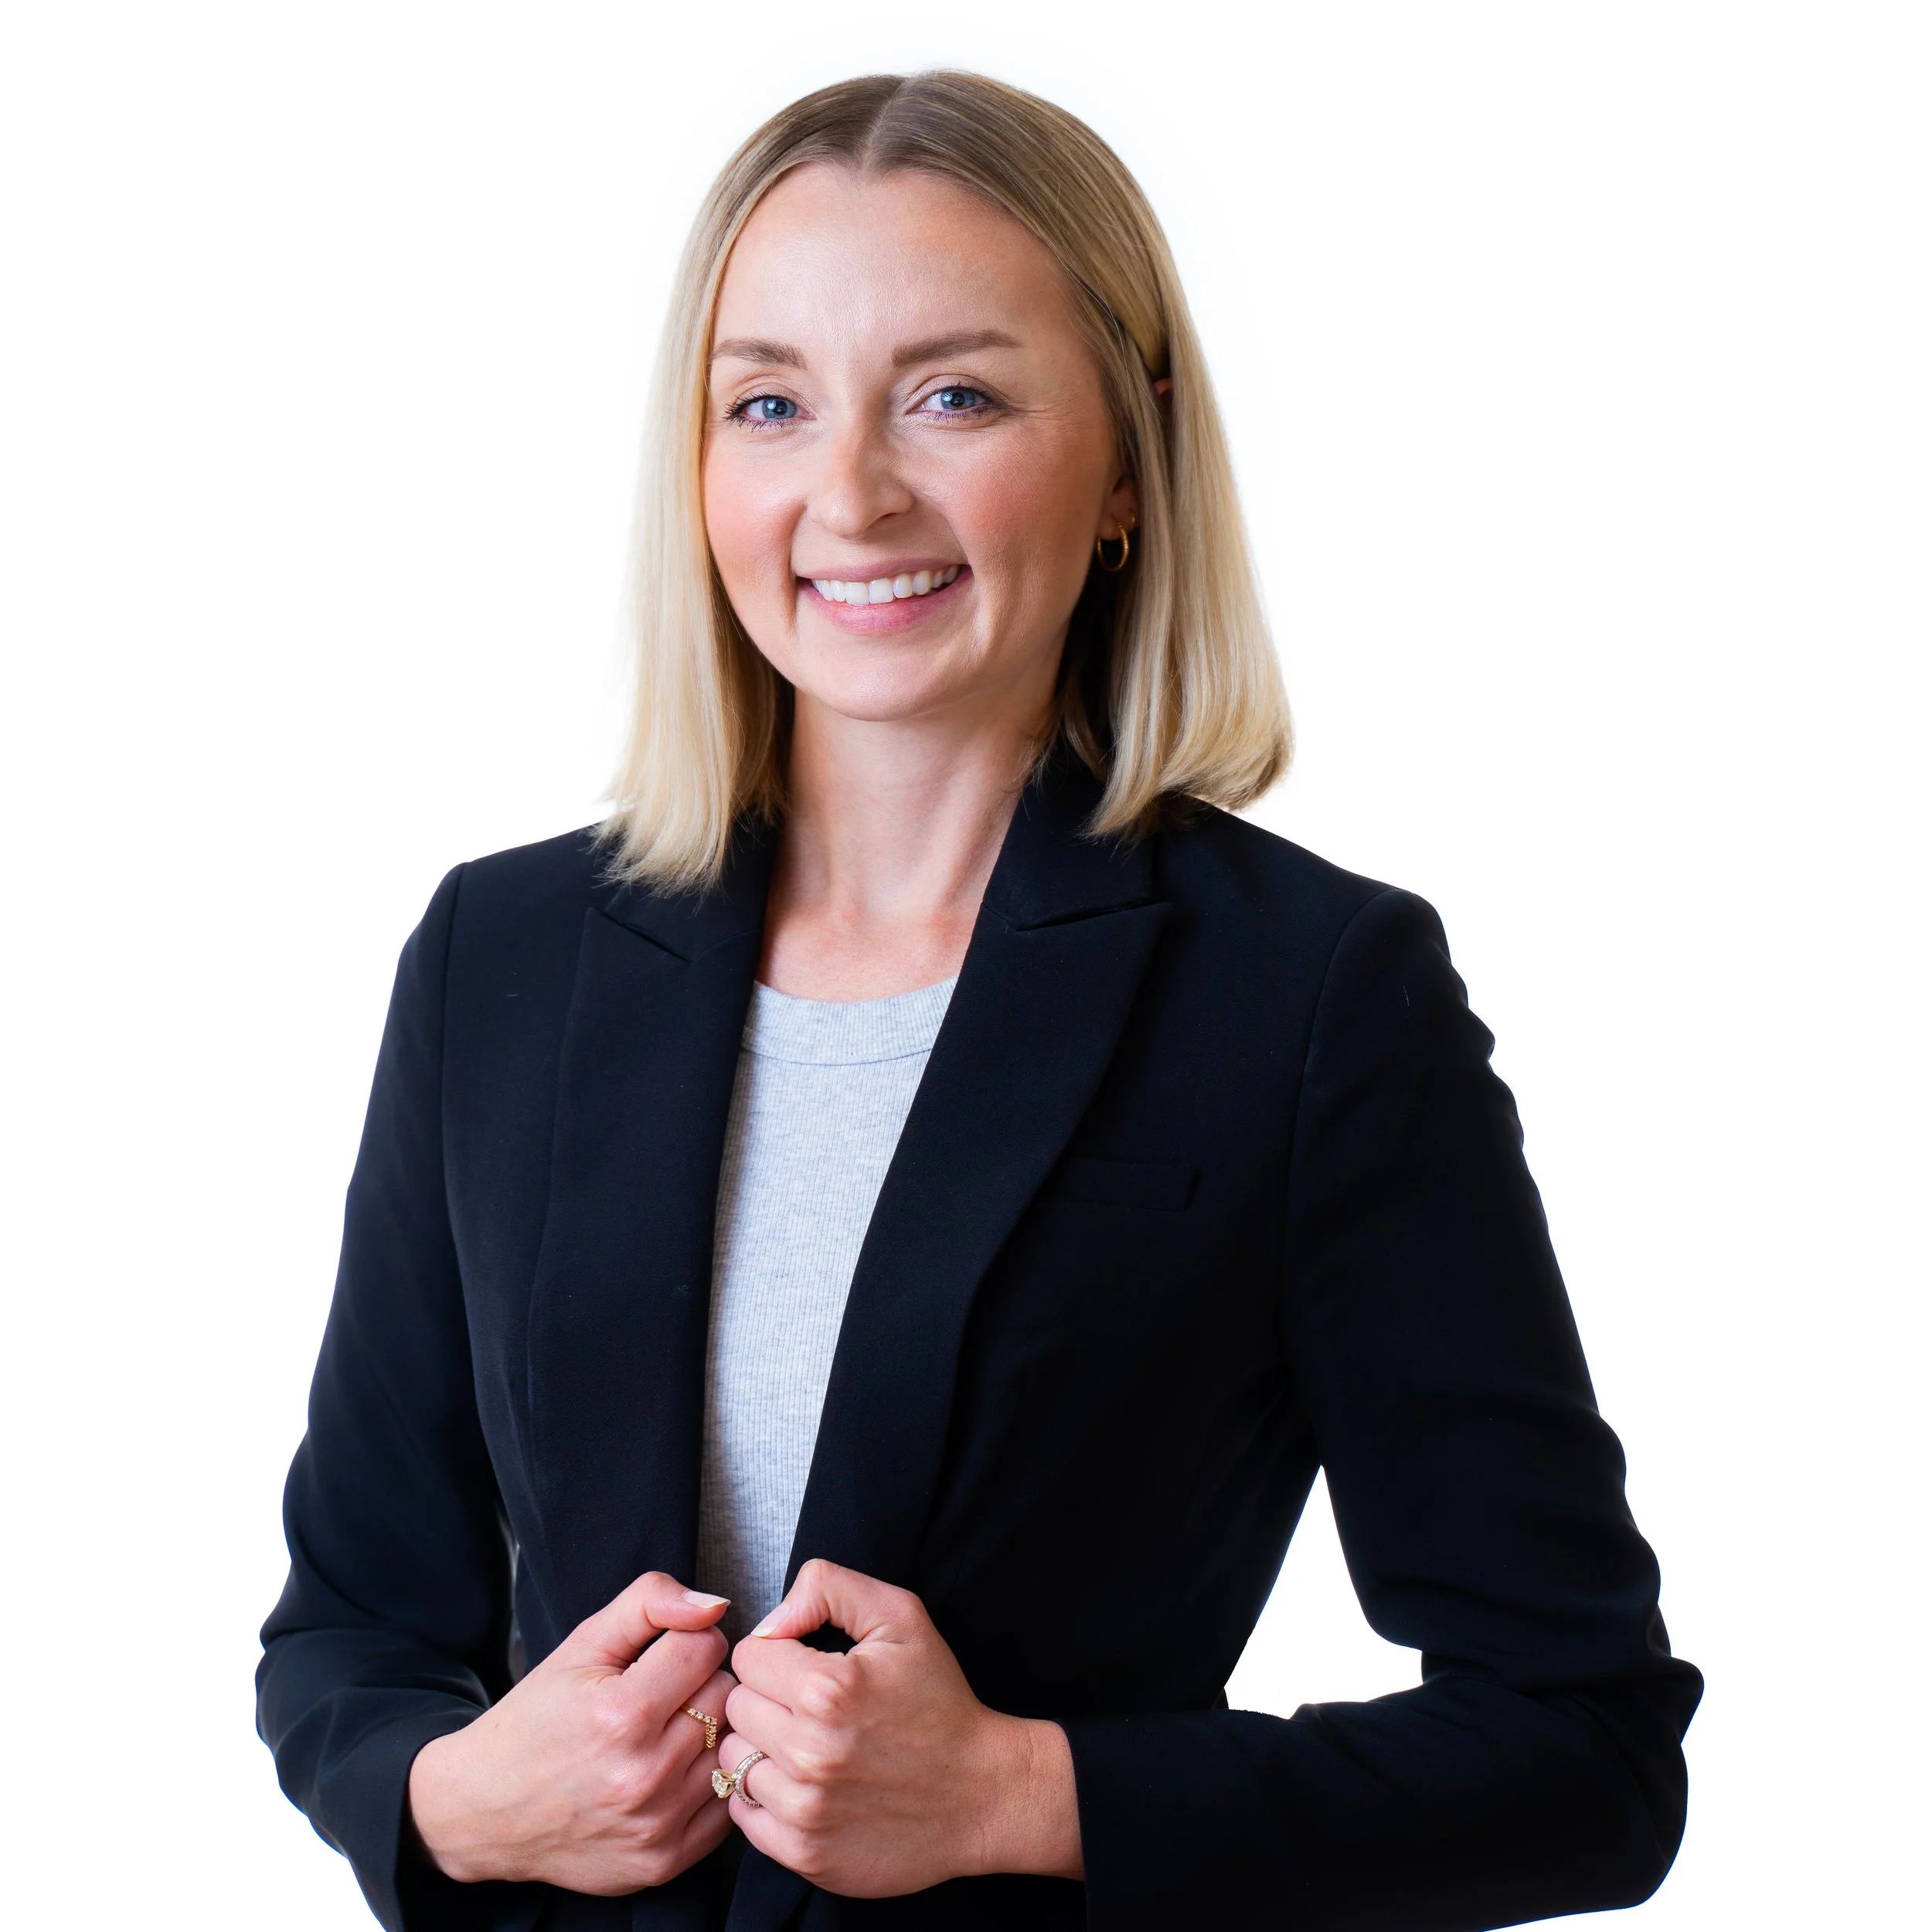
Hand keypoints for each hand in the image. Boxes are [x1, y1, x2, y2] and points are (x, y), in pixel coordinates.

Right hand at [407, 1572, 736, 1893]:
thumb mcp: (581, 1645)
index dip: (685, 1642)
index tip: (660, 1655)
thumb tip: (714, 1605)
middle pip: (724, 1696)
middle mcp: (644, 1774)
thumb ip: (649, 1602)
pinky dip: (706, 1783)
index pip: (706, 1648)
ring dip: (706, 1734)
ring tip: (662, 1734)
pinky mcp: (664, 1862)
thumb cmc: (536, 1720)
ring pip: (731, 1747)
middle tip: (658, 1696)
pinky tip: (670, 1773)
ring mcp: (657, 1824)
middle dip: (697, 1685)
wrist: (485, 1811)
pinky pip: (726, 1803)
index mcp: (622, 1713)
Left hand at [718, 1559, 1080, 1895]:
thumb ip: (827, 1588)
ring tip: (805, 1745)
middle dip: (766, 1698)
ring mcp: (806, 1810)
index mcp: (828, 1689)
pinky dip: (762, 1796)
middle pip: (736, 1709)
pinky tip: (802, 1783)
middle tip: (808, 1706)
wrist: (981, 1794)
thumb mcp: (900, 1616)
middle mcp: (810, 1752)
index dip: (776, 1654)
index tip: (805, 1665)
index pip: (747, 1657)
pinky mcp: (805, 1854)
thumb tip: (770, 1623)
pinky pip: (743, 1814)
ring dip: (761, 1748)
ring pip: (734, 1760)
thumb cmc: (938, 1700)